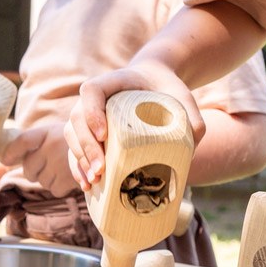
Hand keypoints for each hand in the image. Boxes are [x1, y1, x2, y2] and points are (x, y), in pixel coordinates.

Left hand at [0, 125, 78, 195]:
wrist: (110, 145)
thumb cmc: (80, 140)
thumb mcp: (60, 133)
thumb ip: (37, 142)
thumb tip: (6, 158)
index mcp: (47, 131)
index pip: (22, 142)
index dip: (11, 152)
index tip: (4, 159)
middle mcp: (51, 145)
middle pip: (28, 168)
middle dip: (34, 171)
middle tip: (46, 166)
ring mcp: (59, 162)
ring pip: (41, 181)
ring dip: (49, 179)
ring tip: (63, 169)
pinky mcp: (68, 179)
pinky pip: (54, 189)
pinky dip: (61, 187)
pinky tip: (71, 177)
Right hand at [65, 62, 205, 190]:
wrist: (155, 85)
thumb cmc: (167, 90)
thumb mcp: (183, 98)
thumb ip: (192, 119)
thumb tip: (191, 151)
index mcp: (113, 82)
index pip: (92, 91)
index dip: (92, 112)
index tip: (104, 134)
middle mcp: (95, 98)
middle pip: (77, 118)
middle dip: (86, 146)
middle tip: (101, 170)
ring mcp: (88, 114)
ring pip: (72, 134)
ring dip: (79, 159)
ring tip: (95, 181)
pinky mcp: (89, 132)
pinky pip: (74, 148)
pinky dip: (77, 166)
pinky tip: (86, 185)